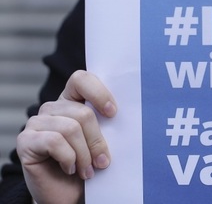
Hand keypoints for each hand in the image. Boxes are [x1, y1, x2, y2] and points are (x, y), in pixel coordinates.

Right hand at [17, 70, 116, 203]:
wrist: (67, 195)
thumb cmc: (88, 165)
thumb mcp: (102, 141)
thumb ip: (107, 124)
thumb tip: (125, 115)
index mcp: (72, 101)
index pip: (82, 80)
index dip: (99, 92)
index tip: (113, 113)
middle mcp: (53, 108)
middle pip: (83, 112)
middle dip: (97, 141)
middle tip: (103, 161)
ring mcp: (37, 123)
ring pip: (70, 128)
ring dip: (84, 155)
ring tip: (88, 170)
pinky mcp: (25, 140)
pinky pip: (54, 142)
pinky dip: (68, 158)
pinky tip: (69, 168)